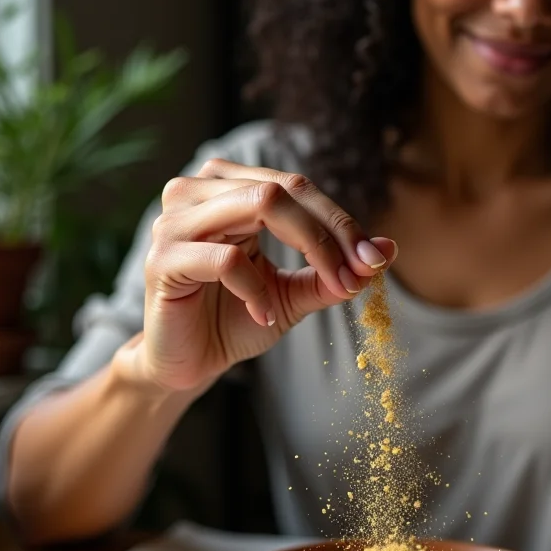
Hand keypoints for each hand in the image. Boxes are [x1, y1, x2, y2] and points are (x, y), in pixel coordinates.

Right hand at [119, 159, 396, 392]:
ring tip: (330, 289)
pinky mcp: (163, 259)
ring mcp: (176, 222)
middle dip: (333, 232)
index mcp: (230, 190)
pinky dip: (257, 290)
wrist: (189, 362)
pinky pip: (226, 259)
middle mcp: (199, 192)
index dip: (342, 222)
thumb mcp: (294, 294)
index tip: (374, 260)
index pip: (297, 187)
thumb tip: (387, 249)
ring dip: (311, 250)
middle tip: (359, 273)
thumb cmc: (236, 320)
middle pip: (284, 189)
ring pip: (260, 205)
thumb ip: (332, 271)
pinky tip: (265, 315)